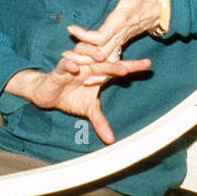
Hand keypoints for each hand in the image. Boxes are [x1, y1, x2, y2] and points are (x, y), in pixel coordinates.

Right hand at [6, 49, 150, 143]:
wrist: (48, 95)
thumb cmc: (71, 97)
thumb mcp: (88, 110)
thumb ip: (100, 122)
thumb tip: (111, 140)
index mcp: (99, 73)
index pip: (118, 68)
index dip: (133, 66)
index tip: (148, 65)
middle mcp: (89, 66)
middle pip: (103, 62)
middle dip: (114, 64)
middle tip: (125, 69)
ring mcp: (75, 66)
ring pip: (84, 55)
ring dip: (91, 54)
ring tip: (101, 57)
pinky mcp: (59, 70)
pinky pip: (64, 64)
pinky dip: (69, 64)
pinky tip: (75, 68)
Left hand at [66, 0, 163, 62]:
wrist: (161, 8)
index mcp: (120, 23)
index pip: (99, 37)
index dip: (84, 35)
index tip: (70, 28)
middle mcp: (119, 35)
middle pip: (99, 54)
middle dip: (82, 55)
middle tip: (64, 54)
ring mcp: (120, 40)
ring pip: (103, 59)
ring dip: (87, 61)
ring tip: (69, 60)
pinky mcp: (120, 41)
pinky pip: (108, 58)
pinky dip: (97, 65)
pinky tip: (85, 68)